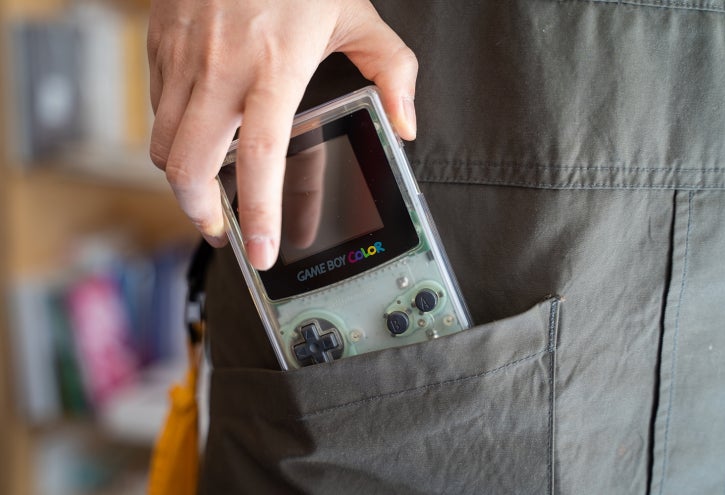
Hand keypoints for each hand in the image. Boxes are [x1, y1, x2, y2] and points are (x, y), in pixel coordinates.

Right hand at [147, 0, 417, 269]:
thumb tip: (407, 123)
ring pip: (162, 144)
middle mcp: (220, 67)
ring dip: (182, 180)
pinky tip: (199, 135)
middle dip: (200, 213)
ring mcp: (182, 55)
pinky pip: (155, 107)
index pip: (262, 159)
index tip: (261, 250)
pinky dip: (173, 134)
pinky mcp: (159, 42)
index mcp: (275, 66)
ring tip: (207, 192)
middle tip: (222, 229)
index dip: (259, 213)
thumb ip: (392, 72)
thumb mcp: (358, 15)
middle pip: (187, 167)